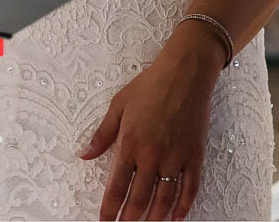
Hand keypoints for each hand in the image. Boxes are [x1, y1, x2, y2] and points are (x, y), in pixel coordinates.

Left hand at [82, 28, 224, 219]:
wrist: (185, 72)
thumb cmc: (150, 84)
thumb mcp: (119, 105)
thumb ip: (102, 134)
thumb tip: (83, 154)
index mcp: (130, 144)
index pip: (116, 187)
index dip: (109, 210)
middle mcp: (152, 156)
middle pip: (139, 199)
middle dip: (130, 219)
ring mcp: (175, 157)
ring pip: (164, 199)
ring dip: (155, 217)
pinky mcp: (195, 155)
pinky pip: (190, 188)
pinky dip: (184, 206)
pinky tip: (177, 217)